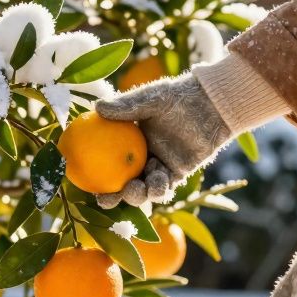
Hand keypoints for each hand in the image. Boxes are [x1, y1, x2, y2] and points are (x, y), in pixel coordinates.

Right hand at [94, 73, 232, 207]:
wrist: (210, 104)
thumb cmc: (178, 96)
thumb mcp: (150, 98)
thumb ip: (126, 106)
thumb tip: (97, 108)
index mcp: (130, 140)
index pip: (108, 161)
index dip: (97, 176)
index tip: (86, 184)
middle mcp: (143, 156)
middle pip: (123, 182)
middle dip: (114, 197)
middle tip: (107, 200)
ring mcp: (160, 165)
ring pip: (144, 189)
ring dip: (137, 195)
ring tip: (135, 189)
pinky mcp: (178, 172)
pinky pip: (164, 186)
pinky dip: (158, 189)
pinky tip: (156, 185)